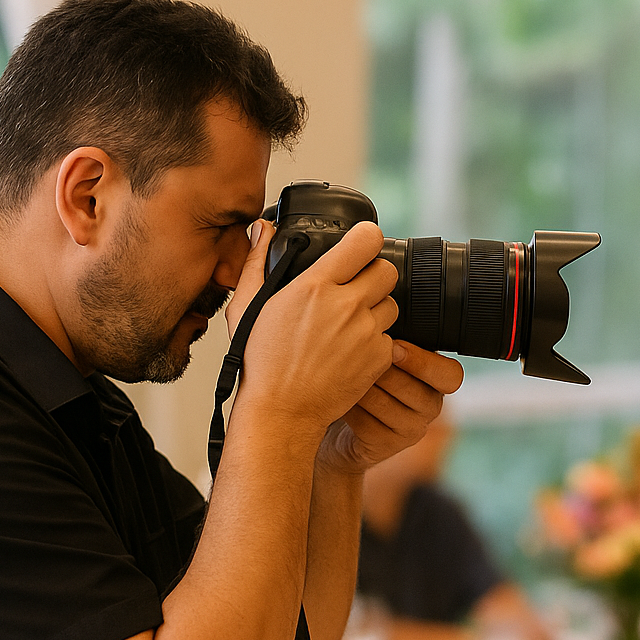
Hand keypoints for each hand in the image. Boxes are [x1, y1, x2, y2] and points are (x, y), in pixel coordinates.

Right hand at [229, 218, 401, 432]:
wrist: (283, 410)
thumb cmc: (263, 361)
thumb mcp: (247, 306)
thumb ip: (257, 261)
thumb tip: (262, 228)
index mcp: (315, 286)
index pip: (365, 241)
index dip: (368, 239)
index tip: (362, 245)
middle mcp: (345, 305)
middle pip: (386, 271)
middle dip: (374, 276)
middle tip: (355, 290)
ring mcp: (365, 332)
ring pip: (392, 304)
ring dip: (376, 310)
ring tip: (349, 326)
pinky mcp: (378, 357)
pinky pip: (390, 337)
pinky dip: (376, 342)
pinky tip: (351, 351)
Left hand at [317, 340, 463, 475]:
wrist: (338, 419)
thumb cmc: (359, 377)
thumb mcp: (380, 355)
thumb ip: (393, 342)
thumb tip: (385, 316)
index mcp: (436, 380)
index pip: (451, 375)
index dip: (423, 362)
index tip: (394, 347)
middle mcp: (431, 406)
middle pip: (415, 390)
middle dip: (382, 372)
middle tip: (355, 357)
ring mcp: (412, 430)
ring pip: (387, 405)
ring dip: (360, 387)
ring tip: (340, 372)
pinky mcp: (388, 446)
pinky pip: (368, 423)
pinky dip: (349, 407)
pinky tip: (336, 396)